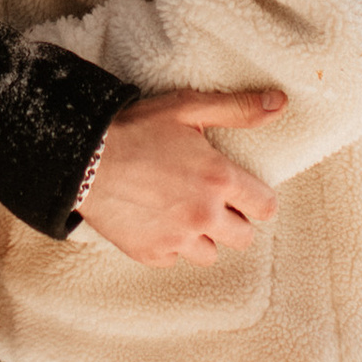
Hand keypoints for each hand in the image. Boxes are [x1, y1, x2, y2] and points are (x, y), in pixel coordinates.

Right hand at [78, 88, 284, 265]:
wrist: (81, 156)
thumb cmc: (135, 127)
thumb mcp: (188, 108)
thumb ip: (237, 108)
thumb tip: (279, 103)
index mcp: (219, 179)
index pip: (265, 207)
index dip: (257, 199)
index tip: (243, 193)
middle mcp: (203, 214)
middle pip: (243, 238)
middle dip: (233, 221)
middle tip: (211, 202)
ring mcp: (176, 238)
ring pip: (209, 254)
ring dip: (202, 237)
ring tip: (184, 214)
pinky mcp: (149, 252)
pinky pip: (173, 259)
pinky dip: (168, 246)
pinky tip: (155, 222)